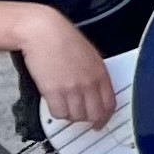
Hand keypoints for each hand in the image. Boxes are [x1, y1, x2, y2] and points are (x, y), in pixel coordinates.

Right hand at [12, 7, 115, 126]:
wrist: (43, 32)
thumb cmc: (63, 39)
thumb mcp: (90, 55)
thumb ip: (95, 74)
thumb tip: (95, 89)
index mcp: (101, 73)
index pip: (110, 103)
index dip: (105, 116)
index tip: (100, 121)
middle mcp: (89, 83)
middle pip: (95, 114)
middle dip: (89, 120)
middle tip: (82, 119)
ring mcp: (71, 88)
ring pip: (77, 116)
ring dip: (71, 116)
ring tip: (66, 108)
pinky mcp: (53, 91)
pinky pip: (59, 113)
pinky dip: (58, 113)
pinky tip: (55, 105)